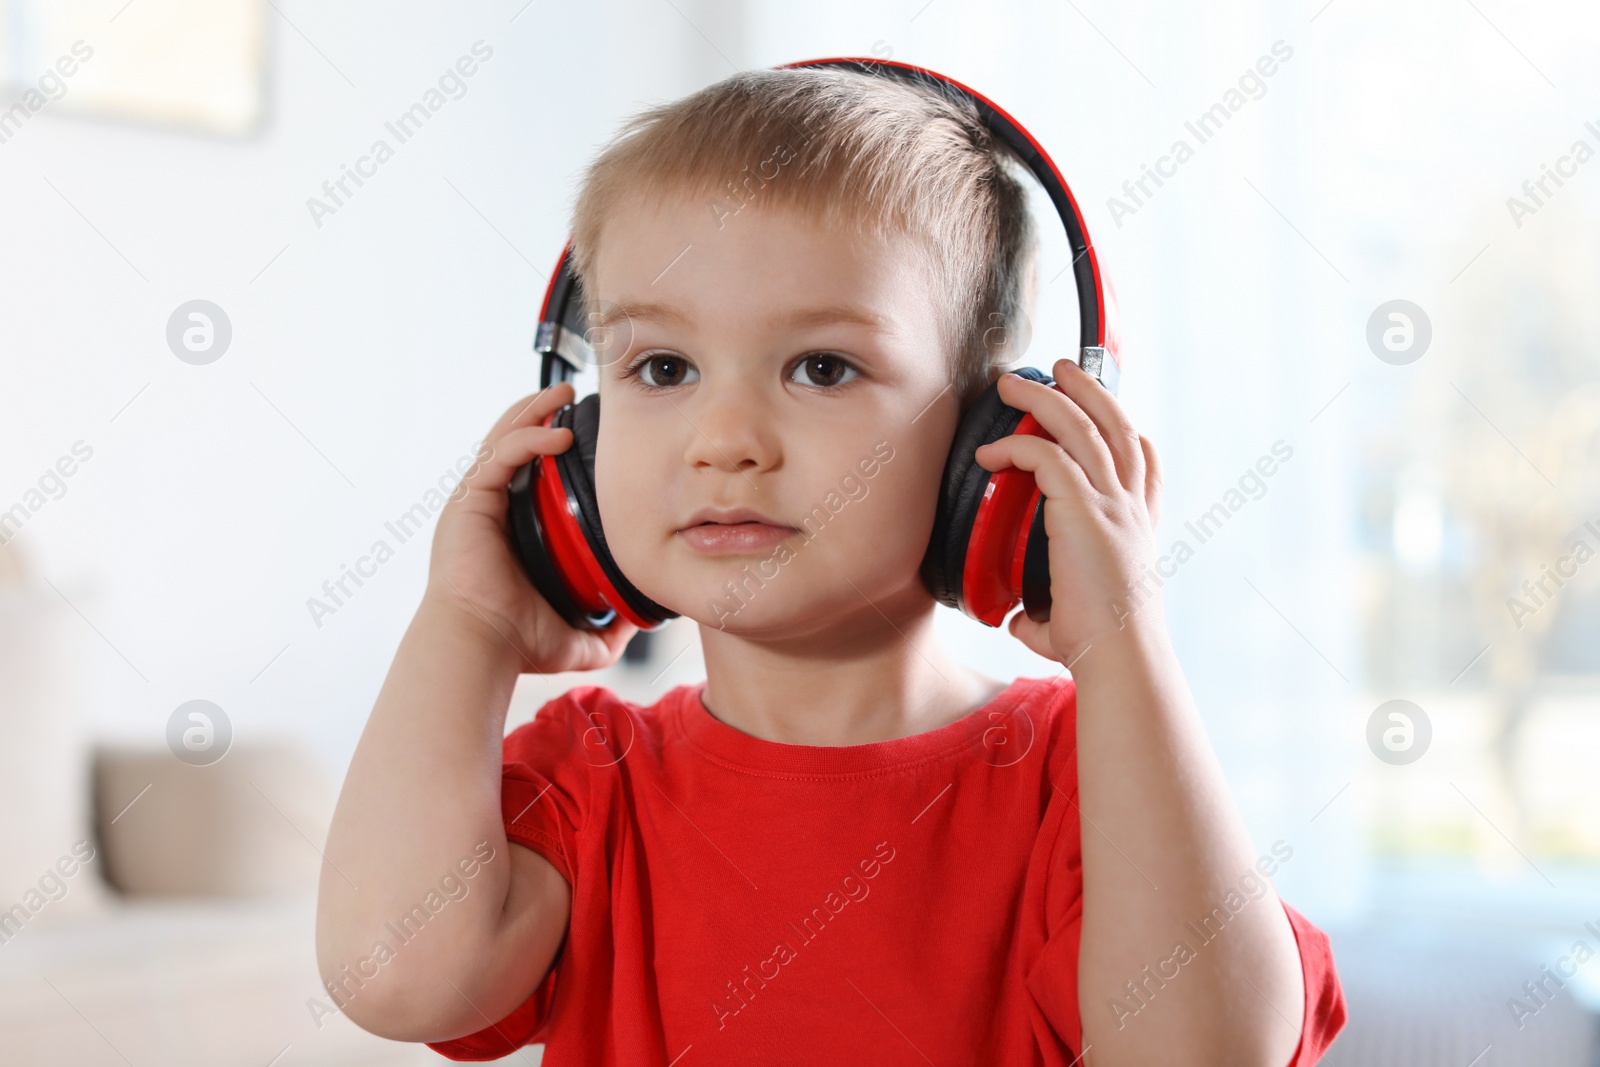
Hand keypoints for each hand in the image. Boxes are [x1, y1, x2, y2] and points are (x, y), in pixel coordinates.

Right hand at [424, 381, 637, 673]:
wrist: (481, 648)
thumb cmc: (516, 645)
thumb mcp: (578, 638)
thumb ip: (609, 631)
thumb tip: (639, 624)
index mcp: (508, 532)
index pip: (527, 475)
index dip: (549, 446)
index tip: (583, 432)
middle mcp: (488, 511)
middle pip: (511, 445)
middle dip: (539, 413)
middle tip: (571, 394)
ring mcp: (475, 504)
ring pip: (502, 439)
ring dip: (532, 410)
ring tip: (563, 392)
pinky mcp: (469, 502)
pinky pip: (499, 455)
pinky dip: (527, 437)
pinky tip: (558, 433)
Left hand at [973, 357, 1164, 664]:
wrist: (1118, 658)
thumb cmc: (1100, 649)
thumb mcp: (1072, 621)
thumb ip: (1044, 614)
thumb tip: (1018, 622)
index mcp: (1137, 529)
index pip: (1146, 466)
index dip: (1131, 433)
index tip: (1114, 416)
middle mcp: (1130, 509)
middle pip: (1117, 426)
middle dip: (1088, 390)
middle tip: (1058, 369)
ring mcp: (1111, 505)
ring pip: (1082, 427)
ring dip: (1048, 397)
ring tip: (1014, 381)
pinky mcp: (1083, 510)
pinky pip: (1046, 456)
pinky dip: (1016, 445)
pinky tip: (989, 452)